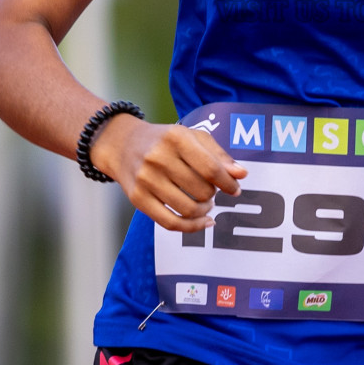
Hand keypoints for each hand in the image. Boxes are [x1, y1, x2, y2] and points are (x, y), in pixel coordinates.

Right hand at [91, 114, 246, 230]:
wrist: (122, 145)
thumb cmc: (165, 141)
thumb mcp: (192, 137)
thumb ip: (219, 155)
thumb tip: (241, 174)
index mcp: (176, 138)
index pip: (210, 167)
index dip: (228, 182)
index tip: (235, 189)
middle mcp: (158, 158)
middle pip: (201, 190)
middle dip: (213, 195)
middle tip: (212, 191)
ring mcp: (146, 180)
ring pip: (188, 209)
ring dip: (204, 211)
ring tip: (205, 204)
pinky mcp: (138, 199)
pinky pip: (170, 223)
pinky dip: (192, 227)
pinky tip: (204, 222)